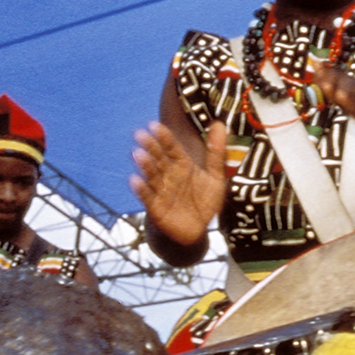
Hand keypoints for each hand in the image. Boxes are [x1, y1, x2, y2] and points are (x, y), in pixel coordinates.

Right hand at [129, 120, 227, 249]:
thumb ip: (216, 151)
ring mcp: (161, 190)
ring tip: (138, 154)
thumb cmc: (204, 200)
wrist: (197, 230)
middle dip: (150, 147)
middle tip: (140, 134)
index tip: (155, 126)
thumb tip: (220, 124)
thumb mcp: (215, 175)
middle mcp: (169, 175)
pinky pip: (148, 197)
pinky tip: (134, 180)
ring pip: (151, 175)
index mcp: (182, 164)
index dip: (164, 137)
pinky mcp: (156, 207)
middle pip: (159, 158)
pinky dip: (141, 189)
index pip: (172, 147)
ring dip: (144, 165)